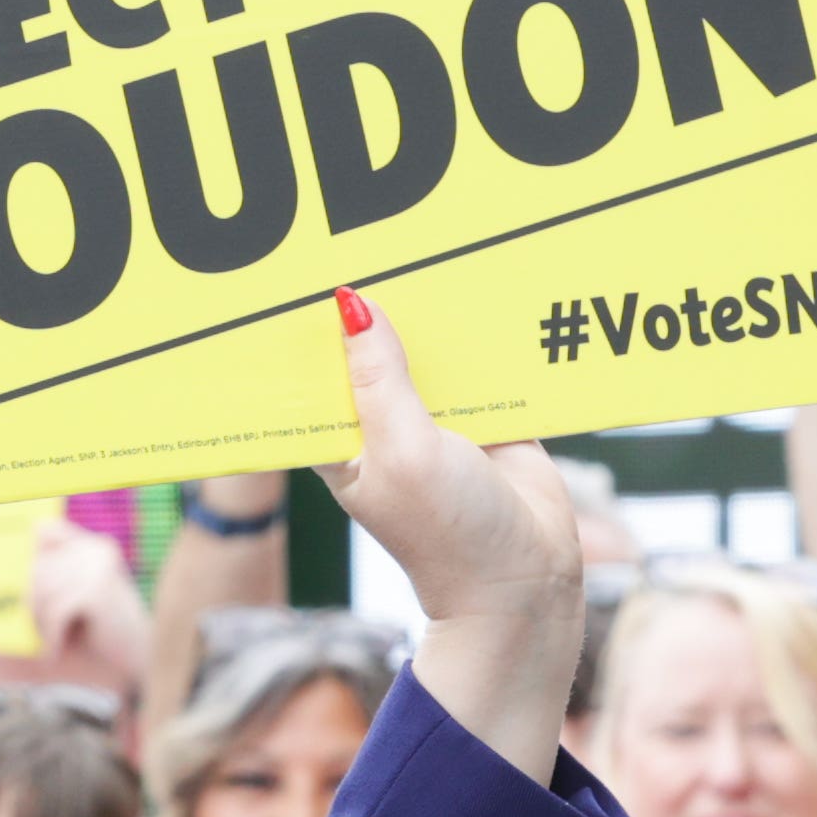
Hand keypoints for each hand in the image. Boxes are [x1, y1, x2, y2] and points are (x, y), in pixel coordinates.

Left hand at [315, 287, 583, 779]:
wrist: (526, 580)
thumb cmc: (447, 532)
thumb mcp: (401, 449)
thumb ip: (380, 377)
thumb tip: (351, 304)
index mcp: (340, 437)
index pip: (308, 371)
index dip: (300, 327)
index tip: (290, 270)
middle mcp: (382, 423)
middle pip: (369, 347)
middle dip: (372, 305)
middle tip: (367, 236)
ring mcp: (436, 417)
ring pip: (427, 347)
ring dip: (433, 314)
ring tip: (429, 246)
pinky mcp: (488, 415)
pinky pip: (482, 361)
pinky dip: (485, 334)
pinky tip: (487, 284)